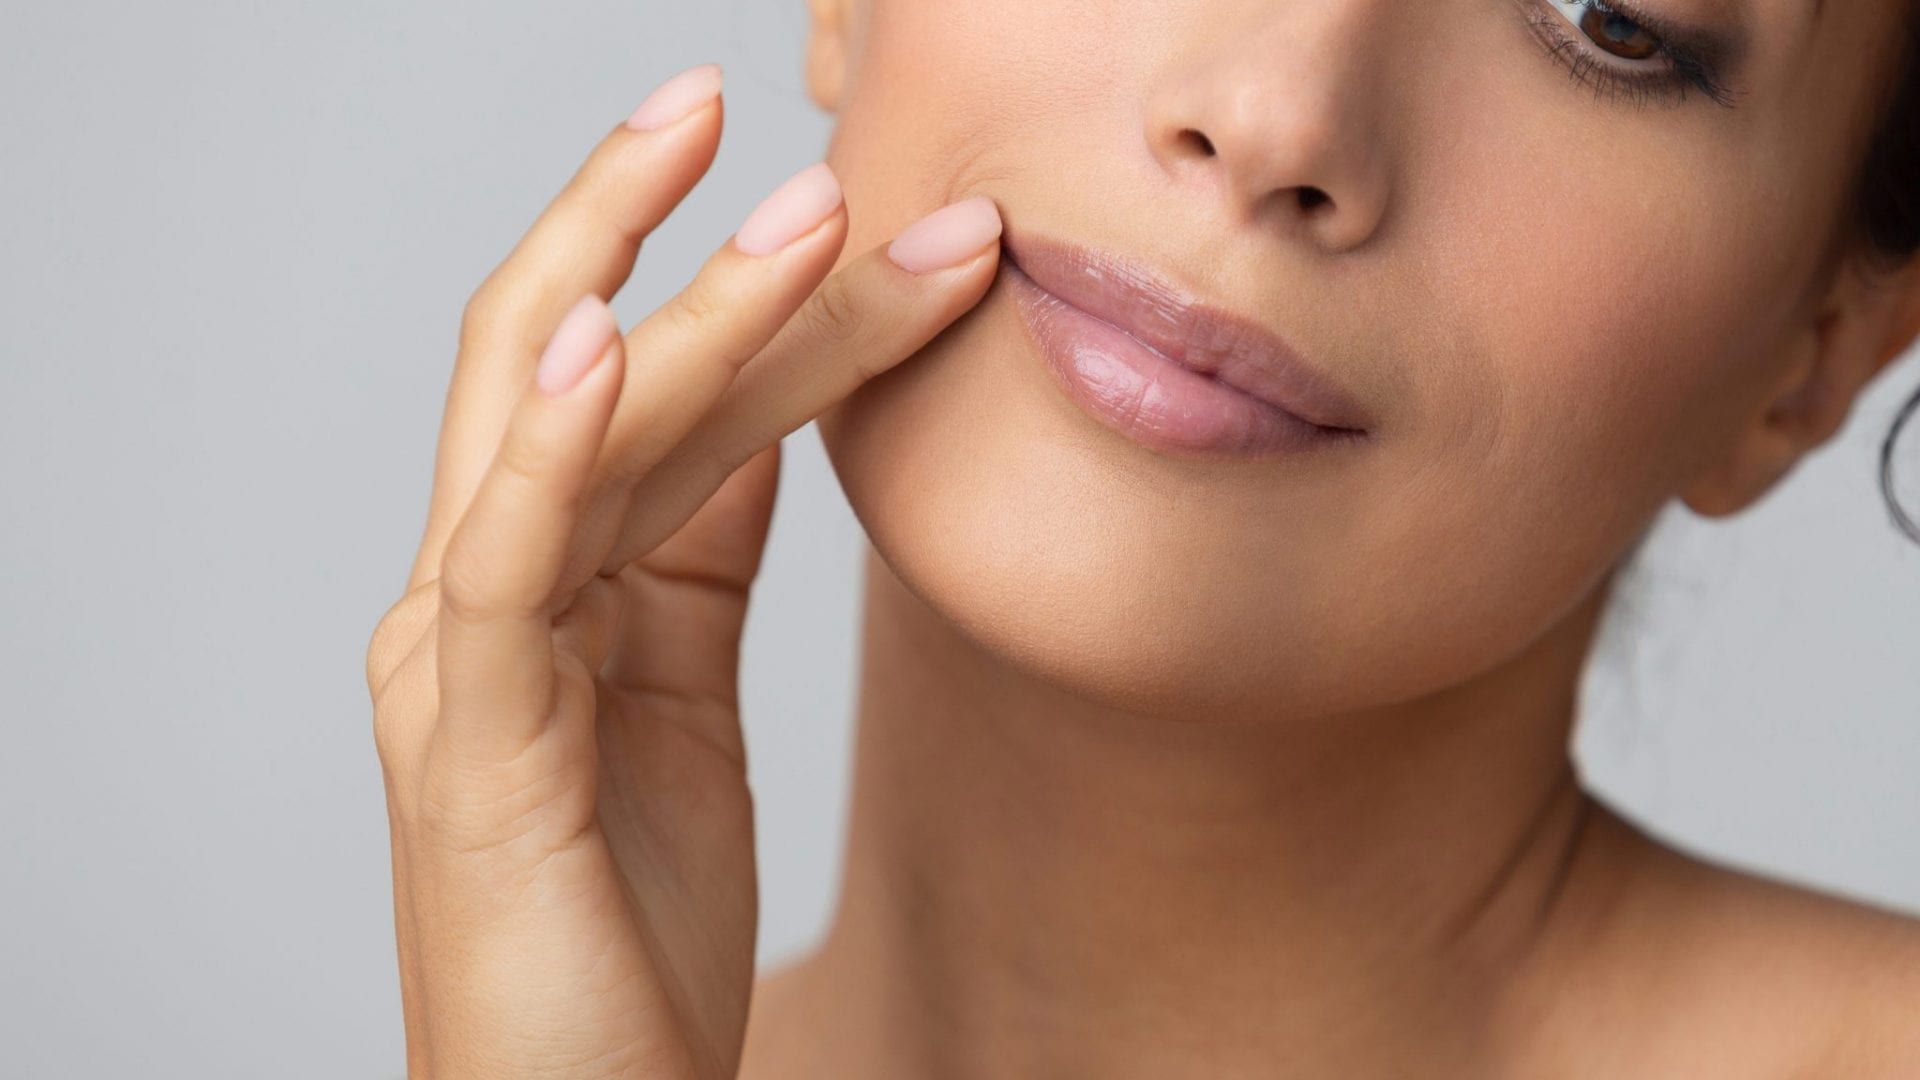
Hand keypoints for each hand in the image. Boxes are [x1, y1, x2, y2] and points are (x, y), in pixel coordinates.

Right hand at [361, 62, 1002, 1079]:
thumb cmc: (631, 927)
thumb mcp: (683, 700)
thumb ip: (694, 553)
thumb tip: (763, 416)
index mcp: (540, 588)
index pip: (644, 395)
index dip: (749, 293)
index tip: (884, 215)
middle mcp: (483, 598)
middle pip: (579, 366)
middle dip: (682, 238)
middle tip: (801, 136)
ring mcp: (463, 663)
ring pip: (559, 432)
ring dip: (679, 303)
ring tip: (797, 205)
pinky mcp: (476, 744)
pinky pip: (505, 562)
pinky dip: (552, 442)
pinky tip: (612, 332)